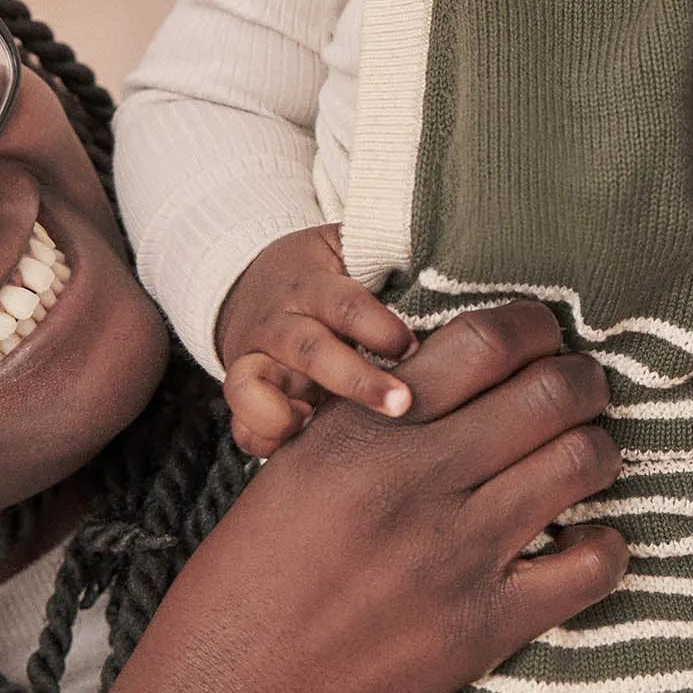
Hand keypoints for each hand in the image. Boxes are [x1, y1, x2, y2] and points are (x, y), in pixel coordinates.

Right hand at [104, 301, 629, 692]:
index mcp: (367, 430)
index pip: (486, 340)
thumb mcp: (299, 463)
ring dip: (599, 447)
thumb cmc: (253, 574)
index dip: (535, 327)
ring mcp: (456, 556)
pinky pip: (587, 570)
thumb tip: (462, 363)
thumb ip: (378, 410)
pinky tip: (590, 539)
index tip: (545, 336)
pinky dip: (606, 546)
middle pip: (551, 392)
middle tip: (581, 387)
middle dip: (583, 379)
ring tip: (587, 451)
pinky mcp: (481, 629)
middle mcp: (418, 482)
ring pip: (580, 463)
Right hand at [216, 225, 416, 456]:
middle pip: (309, 349)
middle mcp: (278, 321)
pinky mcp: (240, 393)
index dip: (378, 326)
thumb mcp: (350, 250)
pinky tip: (293, 443)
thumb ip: (390, 255)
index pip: (343, 303)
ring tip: (321, 428)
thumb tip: (453, 256)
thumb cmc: (323, 273)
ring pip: (254, 385)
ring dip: (288, 414)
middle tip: (402, 404)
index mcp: (312, 285)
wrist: (253, 284)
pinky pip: (239, 422)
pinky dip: (261, 436)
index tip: (412, 347)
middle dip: (356, 381)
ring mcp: (253, 358)